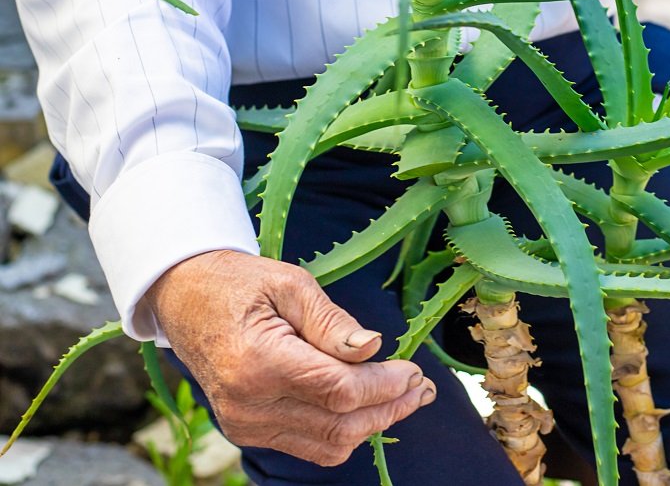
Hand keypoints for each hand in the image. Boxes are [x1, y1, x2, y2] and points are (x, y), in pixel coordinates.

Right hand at [146, 250, 434, 465]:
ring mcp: (246, 424)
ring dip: (374, 424)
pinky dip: (344, 431)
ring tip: (406, 398)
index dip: (385, 385)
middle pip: (339, 424)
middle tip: (423, 387)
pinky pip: (309, 446)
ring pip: (328, 444)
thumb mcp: (290, 284)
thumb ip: (331, 322)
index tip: (415, 369)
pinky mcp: (248, 431)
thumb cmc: (241, 283)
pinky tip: (369, 406)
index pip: (338, 390)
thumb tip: (372, 347)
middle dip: (390, 407)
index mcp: (257, 363)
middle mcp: (249, 404)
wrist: (185, 299)